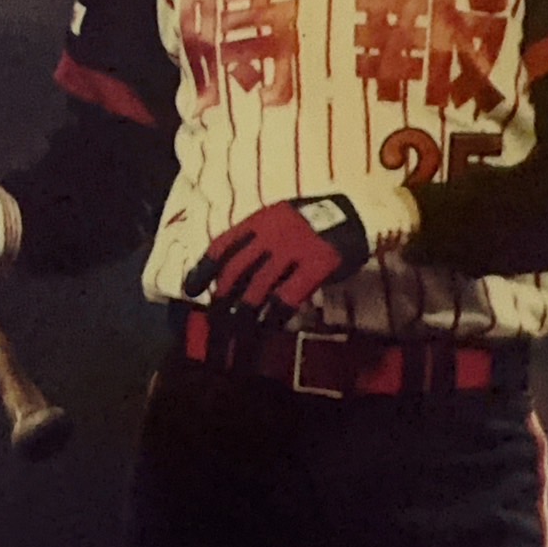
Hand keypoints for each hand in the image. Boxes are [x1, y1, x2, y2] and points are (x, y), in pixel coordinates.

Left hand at [183, 195, 368, 317]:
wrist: (358, 213)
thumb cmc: (316, 221)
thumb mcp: (281, 219)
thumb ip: (258, 240)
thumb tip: (232, 273)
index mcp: (261, 220)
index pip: (222, 246)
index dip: (203, 269)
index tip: (189, 289)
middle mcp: (272, 234)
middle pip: (236, 272)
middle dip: (221, 299)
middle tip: (214, 321)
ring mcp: (294, 250)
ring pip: (258, 289)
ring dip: (243, 314)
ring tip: (236, 333)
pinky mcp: (316, 266)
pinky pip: (288, 296)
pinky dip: (275, 314)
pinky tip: (269, 326)